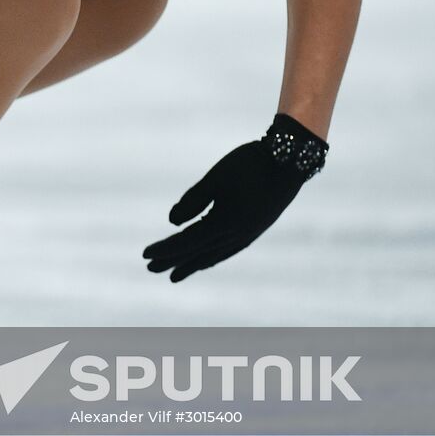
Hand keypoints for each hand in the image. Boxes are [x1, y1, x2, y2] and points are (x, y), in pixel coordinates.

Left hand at [142, 114, 326, 281]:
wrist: (289, 163)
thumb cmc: (249, 165)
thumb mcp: (216, 178)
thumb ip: (193, 200)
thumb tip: (172, 222)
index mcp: (225, 222)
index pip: (186, 241)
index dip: (165, 249)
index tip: (145, 254)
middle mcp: (236, 236)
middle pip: (197, 253)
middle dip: (172, 261)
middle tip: (150, 269)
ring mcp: (247, 236)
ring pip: (213, 256)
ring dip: (191, 264)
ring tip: (175, 273)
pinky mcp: (253, 231)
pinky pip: (226, 251)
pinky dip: (210, 258)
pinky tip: (204, 259)